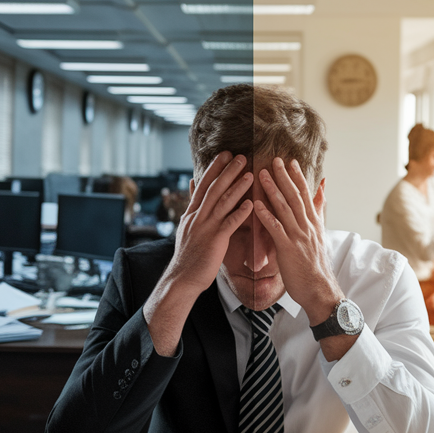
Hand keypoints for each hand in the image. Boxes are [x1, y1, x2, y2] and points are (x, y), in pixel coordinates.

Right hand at [163, 152, 253, 296]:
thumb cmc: (188, 255)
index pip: (203, 185)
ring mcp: (205, 228)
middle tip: (241, 156)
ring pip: (222, 203)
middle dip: (227, 171)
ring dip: (237, 187)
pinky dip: (240, 213)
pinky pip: (229, 224)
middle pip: (213, 189)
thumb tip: (191, 183)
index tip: (225, 154)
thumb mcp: (186, 226)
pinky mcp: (215, 241)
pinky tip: (251, 203)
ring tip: (250, 174)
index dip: (214, 168)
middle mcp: (197, 217)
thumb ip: (192, 205)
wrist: (182, 278)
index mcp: (192, 213)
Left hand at [254, 158, 342, 325]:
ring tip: (262, 175)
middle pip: (295, 196)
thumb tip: (323, 188)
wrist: (320, 289)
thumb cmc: (316, 265)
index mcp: (314, 223)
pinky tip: (257, 204)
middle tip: (274, 159)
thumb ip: (319, 210)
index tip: (290, 161)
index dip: (297, 177)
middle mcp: (307, 226)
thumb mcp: (321, 233)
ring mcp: (298, 236)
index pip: (306, 194)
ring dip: (273, 190)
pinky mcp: (288, 249)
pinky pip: (276, 229)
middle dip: (284, 177)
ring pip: (285, 208)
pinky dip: (266, 215)